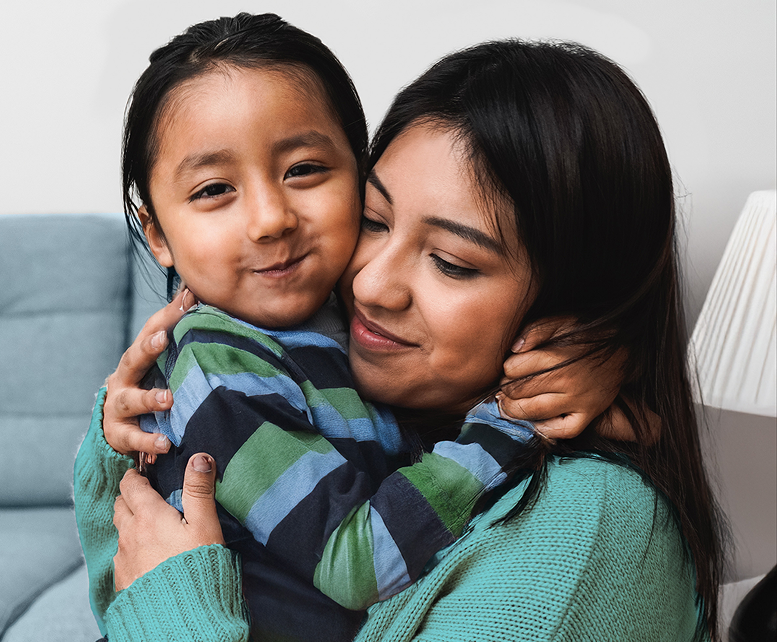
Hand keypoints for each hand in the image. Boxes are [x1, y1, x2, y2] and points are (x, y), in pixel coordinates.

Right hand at [103, 289, 194, 458]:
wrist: (117, 429)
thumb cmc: (146, 386)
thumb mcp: (158, 362)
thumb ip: (175, 331)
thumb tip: (195, 292)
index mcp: (137, 358)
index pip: (151, 331)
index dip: (168, 316)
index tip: (187, 301)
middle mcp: (123, 378)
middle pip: (132, 360)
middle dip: (146, 349)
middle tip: (161, 339)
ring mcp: (118, 407)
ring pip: (131, 400)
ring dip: (150, 398)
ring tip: (169, 399)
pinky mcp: (120, 435)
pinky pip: (134, 439)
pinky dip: (149, 442)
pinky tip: (166, 444)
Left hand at [113, 453, 224, 590]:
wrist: (182, 615)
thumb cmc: (197, 566)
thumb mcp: (205, 524)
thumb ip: (200, 490)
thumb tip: (199, 457)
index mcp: (148, 516)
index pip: (131, 485)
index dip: (136, 475)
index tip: (143, 472)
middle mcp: (130, 535)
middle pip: (120, 505)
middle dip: (129, 497)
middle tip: (146, 496)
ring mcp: (123, 559)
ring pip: (120, 532)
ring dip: (129, 524)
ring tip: (148, 527)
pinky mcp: (124, 580)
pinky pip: (121, 557)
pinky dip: (130, 549)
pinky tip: (147, 556)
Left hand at [497, 317, 629, 439]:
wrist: (624, 349)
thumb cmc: (586, 335)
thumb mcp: (561, 321)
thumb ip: (535, 330)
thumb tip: (514, 348)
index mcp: (557, 356)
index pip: (513, 369)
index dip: (507, 368)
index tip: (511, 368)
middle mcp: (567, 381)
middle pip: (519, 392)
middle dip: (506, 390)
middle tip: (507, 387)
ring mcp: (579, 400)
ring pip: (534, 413)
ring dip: (514, 410)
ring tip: (509, 404)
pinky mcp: (589, 414)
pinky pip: (563, 430)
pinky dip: (546, 429)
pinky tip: (536, 420)